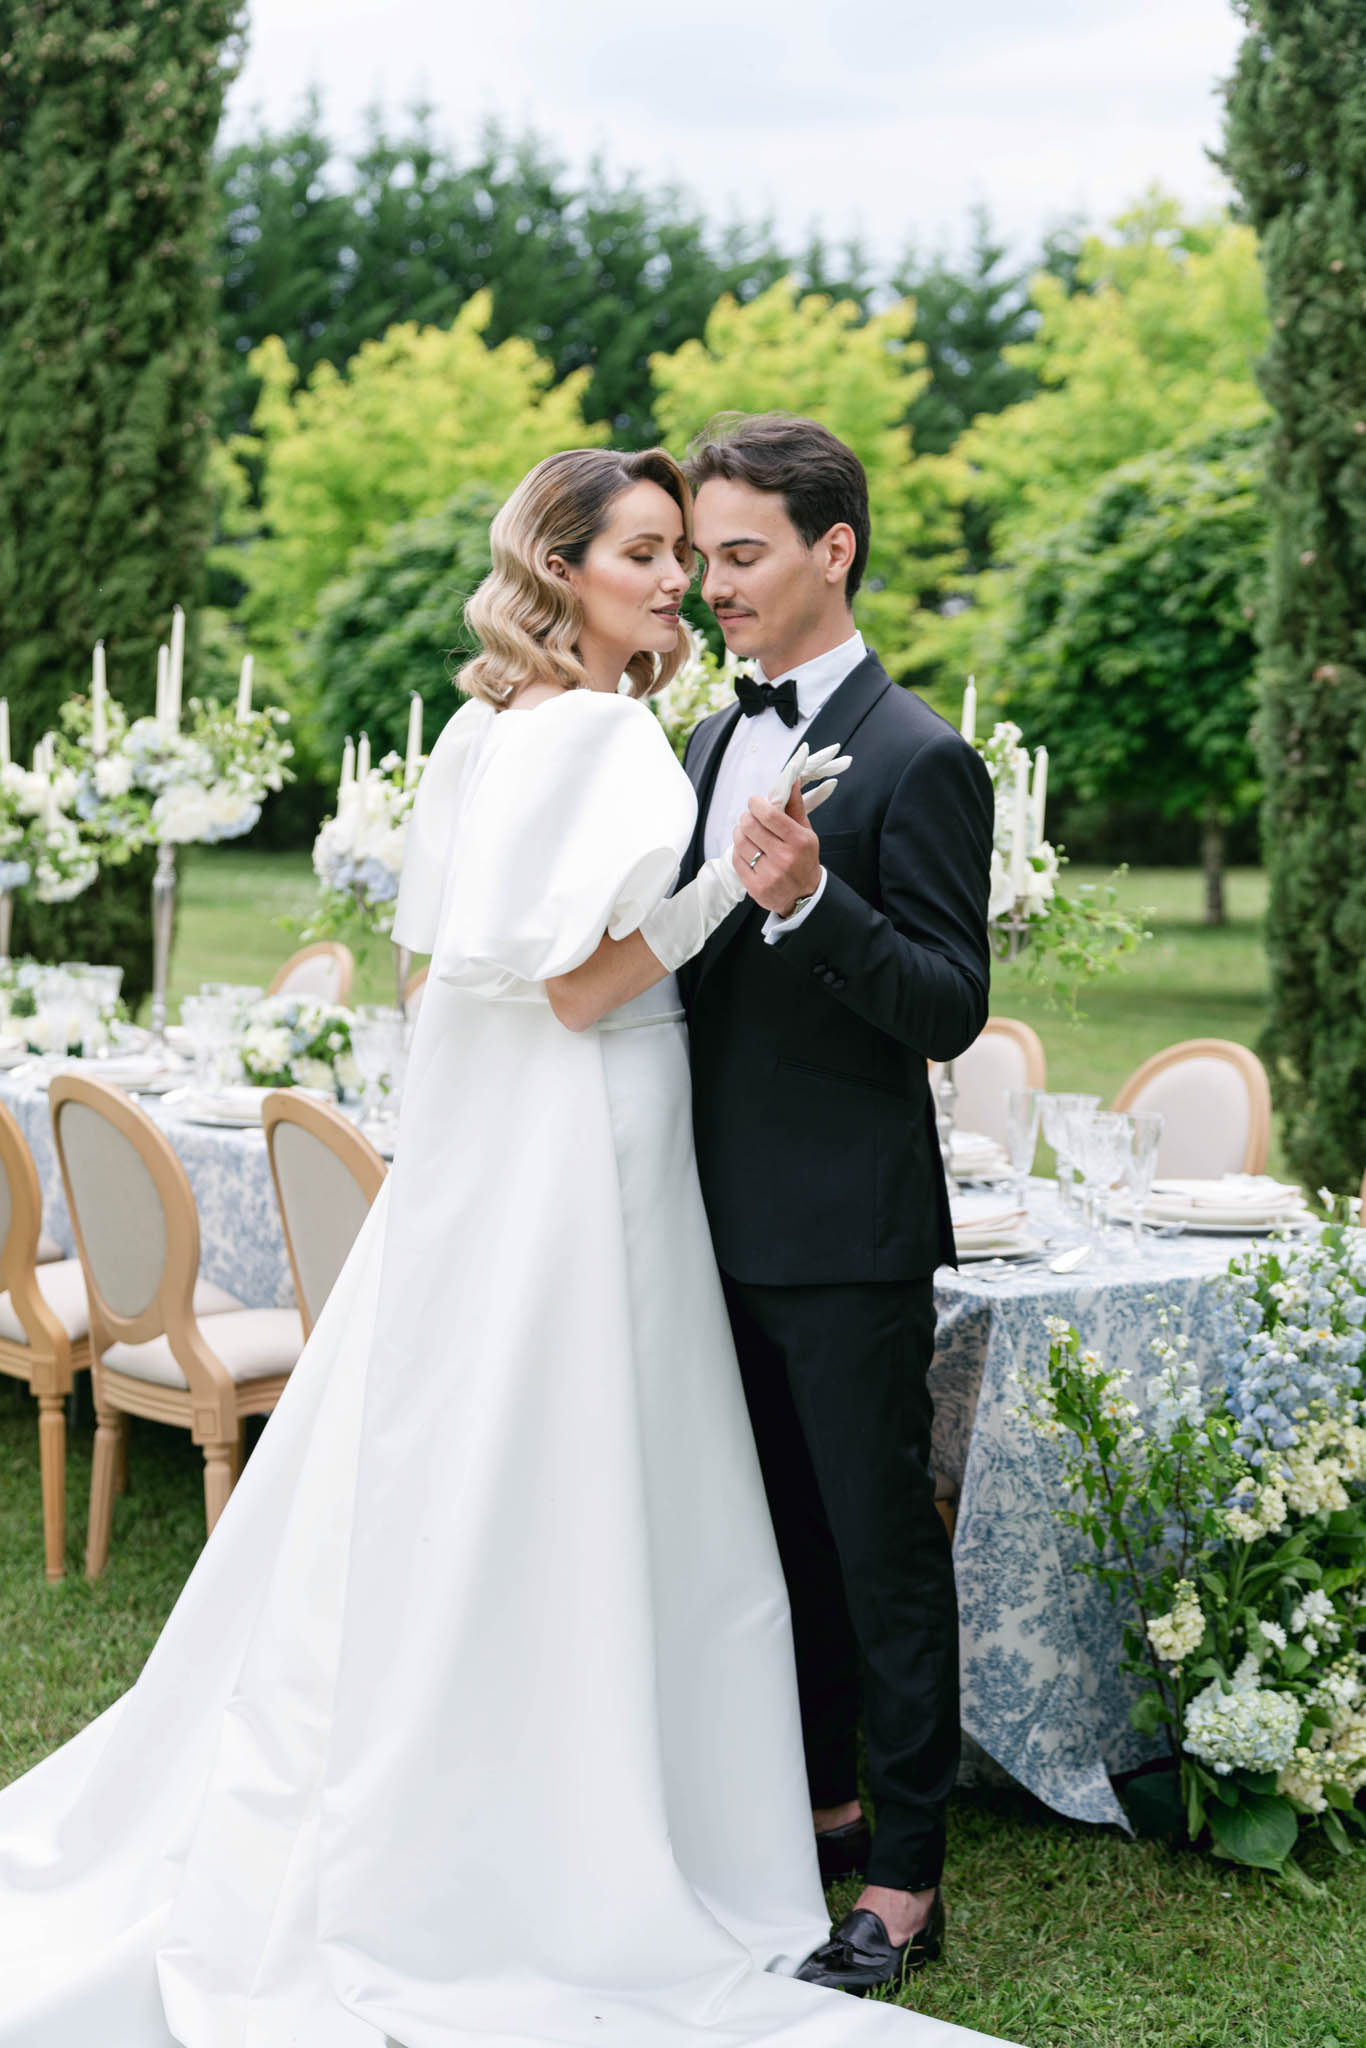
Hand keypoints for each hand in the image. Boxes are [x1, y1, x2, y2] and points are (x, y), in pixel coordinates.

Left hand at [733, 780, 823, 916]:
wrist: (804, 896)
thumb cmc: (804, 860)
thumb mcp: (806, 832)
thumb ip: (796, 807)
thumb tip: (792, 780)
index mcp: (799, 841)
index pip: (769, 814)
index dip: (756, 804)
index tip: (754, 802)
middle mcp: (784, 858)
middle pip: (751, 826)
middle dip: (746, 817)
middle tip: (749, 817)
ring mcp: (769, 874)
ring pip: (741, 842)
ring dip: (739, 832)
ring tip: (745, 831)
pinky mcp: (756, 887)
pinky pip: (737, 859)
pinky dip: (738, 850)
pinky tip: (746, 849)